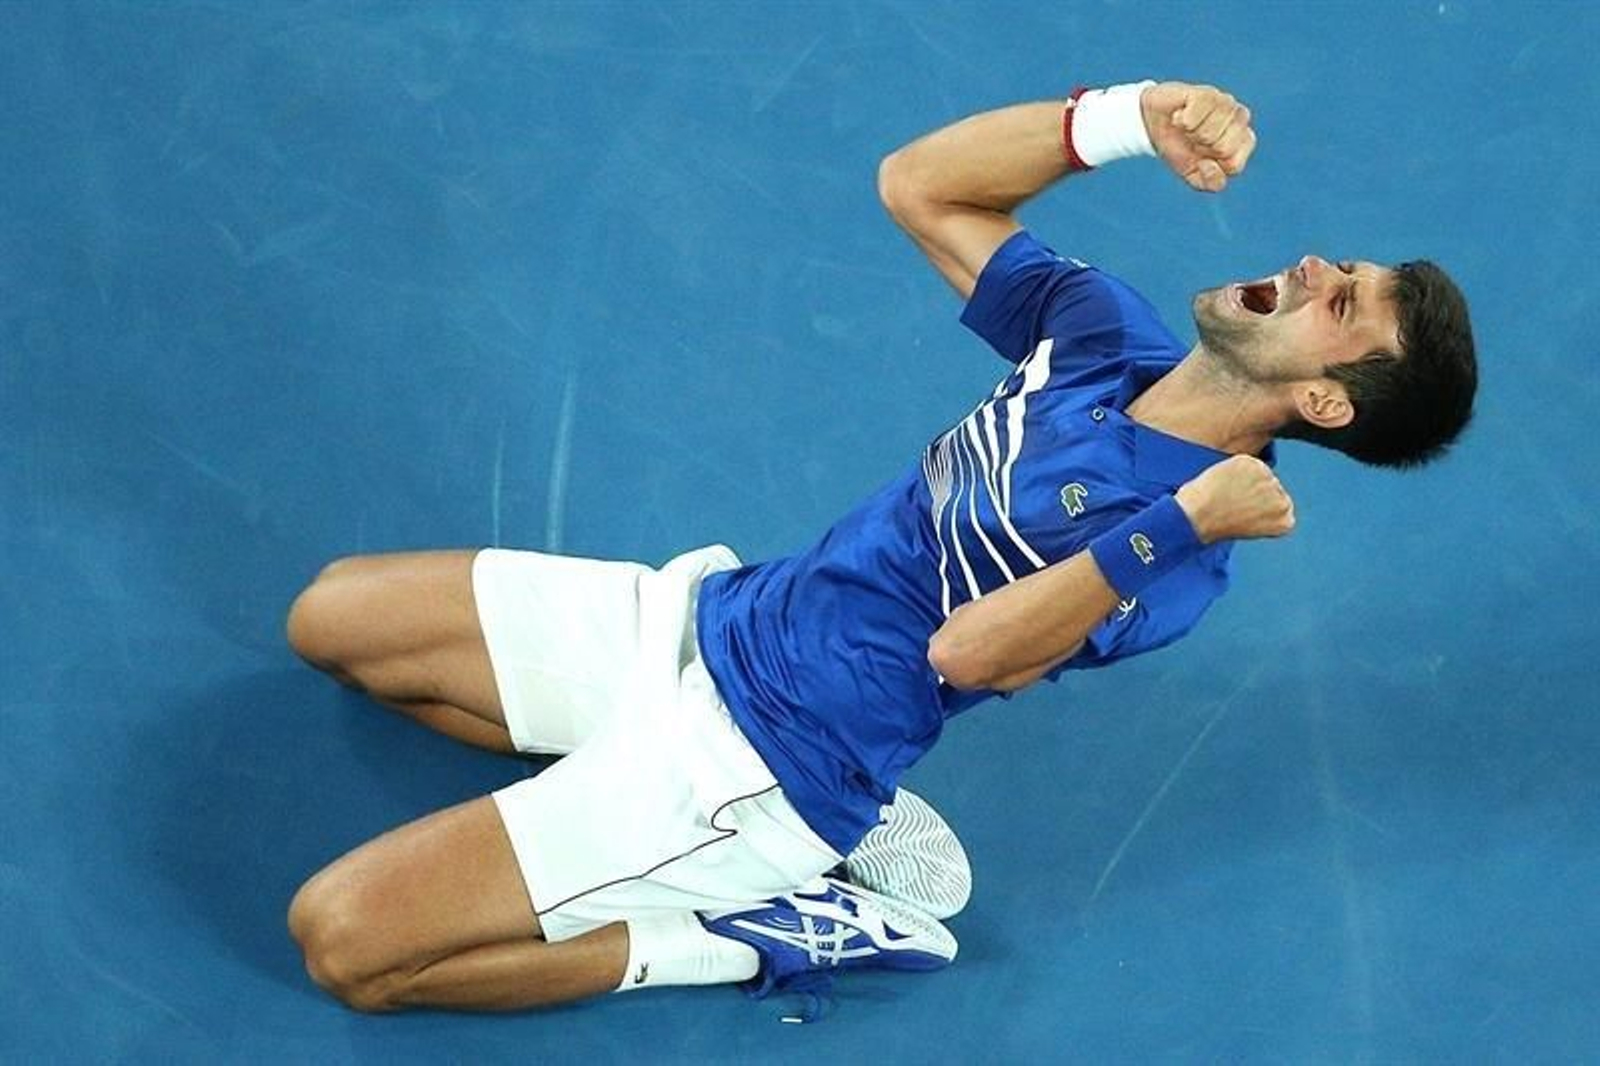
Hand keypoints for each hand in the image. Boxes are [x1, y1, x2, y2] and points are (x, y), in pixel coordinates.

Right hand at [1140, 82, 1255, 192]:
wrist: (1153, 122)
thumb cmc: (1179, 146)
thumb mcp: (1193, 174)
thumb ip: (1211, 182)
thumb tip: (1213, 167)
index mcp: (1242, 142)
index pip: (1234, 165)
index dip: (1211, 166)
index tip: (1201, 156)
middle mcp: (1240, 119)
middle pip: (1223, 149)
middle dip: (1200, 149)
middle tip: (1192, 139)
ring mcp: (1225, 103)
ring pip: (1209, 133)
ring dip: (1190, 134)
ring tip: (1186, 126)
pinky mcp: (1207, 92)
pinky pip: (1195, 118)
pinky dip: (1182, 121)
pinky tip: (1180, 115)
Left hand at [1175, 455, 1294, 543]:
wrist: (1198, 517)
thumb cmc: (1215, 525)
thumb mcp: (1250, 524)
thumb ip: (1263, 509)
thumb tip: (1261, 488)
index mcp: (1286, 522)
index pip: (1280, 506)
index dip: (1259, 507)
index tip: (1244, 514)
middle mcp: (1283, 502)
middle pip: (1272, 488)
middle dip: (1255, 491)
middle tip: (1232, 503)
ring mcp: (1270, 481)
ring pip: (1260, 474)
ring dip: (1245, 478)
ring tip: (1226, 494)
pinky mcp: (1254, 465)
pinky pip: (1246, 463)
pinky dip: (1234, 468)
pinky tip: (1223, 482)